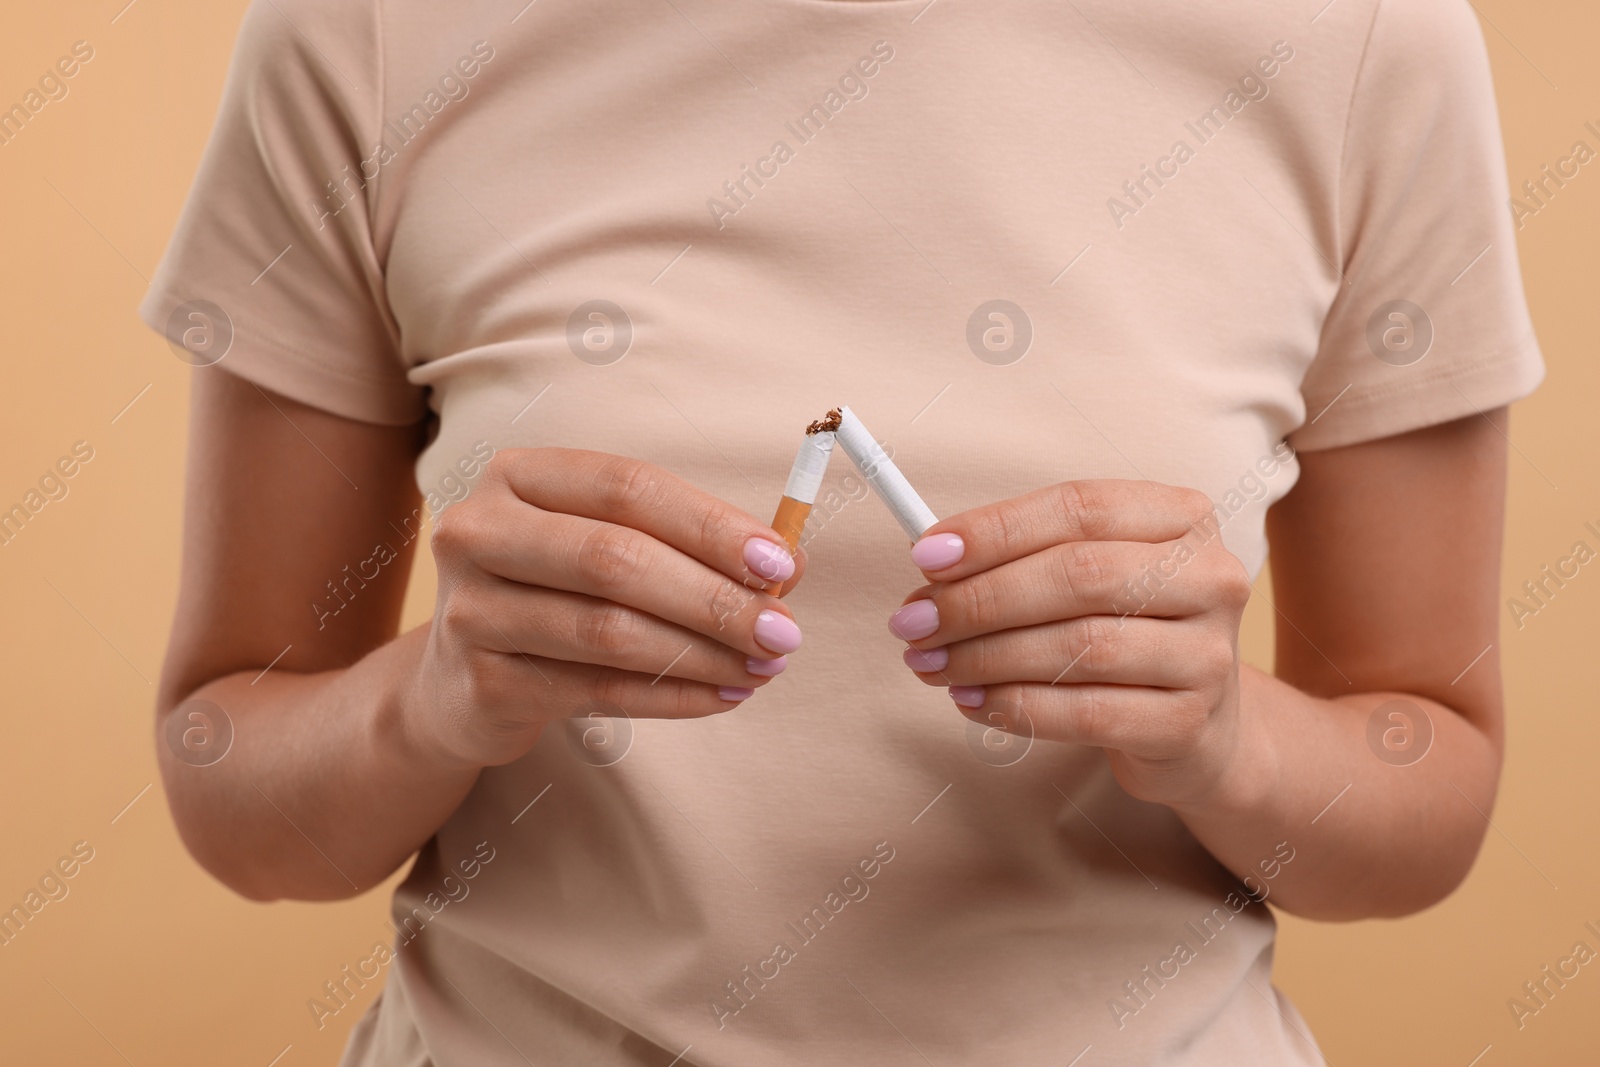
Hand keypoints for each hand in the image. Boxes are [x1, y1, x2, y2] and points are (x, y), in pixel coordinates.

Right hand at [411, 448, 805, 767]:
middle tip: (782, 630)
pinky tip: (722, 696)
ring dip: (702, 653)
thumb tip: (788, 564)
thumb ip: (687, 547)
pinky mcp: (481, 682)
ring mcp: (471, 609)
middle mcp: (480, 531)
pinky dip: (673, 695)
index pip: (627, 488)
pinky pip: (598, 690)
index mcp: (519, 476)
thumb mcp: (606, 549)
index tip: (780, 563)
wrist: (457, 684)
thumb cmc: (555, 596)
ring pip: (608, 630)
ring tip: (763, 667)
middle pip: (616, 558)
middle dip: (714, 598)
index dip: (710, 525)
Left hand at [893, 480, 1251, 805]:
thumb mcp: (1093, 574)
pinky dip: (1016, 707)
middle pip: (1080, 575)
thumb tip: (932, 559)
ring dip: (987, 657)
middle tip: (915, 622)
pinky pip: (1087, 713)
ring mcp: (1208, 654)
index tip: (925, 556)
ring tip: (931, 664)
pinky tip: (971, 701)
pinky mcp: (1189, 723)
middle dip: (981, 599)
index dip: (996, 529)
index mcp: (1181, 517)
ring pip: (1081, 647)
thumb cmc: (1125, 631)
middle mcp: (1210, 577)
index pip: (1079, 508)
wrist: (1197, 727)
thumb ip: (1023, 556)